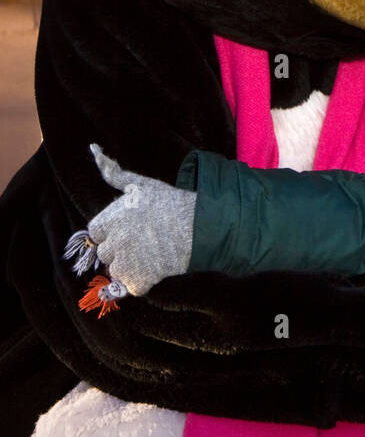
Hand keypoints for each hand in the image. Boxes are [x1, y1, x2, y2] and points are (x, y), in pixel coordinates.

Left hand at [84, 145, 195, 294]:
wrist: (199, 227)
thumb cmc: (170, 203)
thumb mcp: (141, 184)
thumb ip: (114, 173)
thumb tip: (93, 150)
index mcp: (111, 219)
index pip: (95, 231)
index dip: (110, 231)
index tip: (129, 228)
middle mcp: (114, 242)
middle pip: (105, 253)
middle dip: (120, 248)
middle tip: (144, 240)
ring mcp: (126, 263)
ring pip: (117, 270)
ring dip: (130, 266)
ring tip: (152, 253)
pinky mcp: (138, 281)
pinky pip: (131, 286)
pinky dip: (142, 281)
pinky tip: (157, 266)